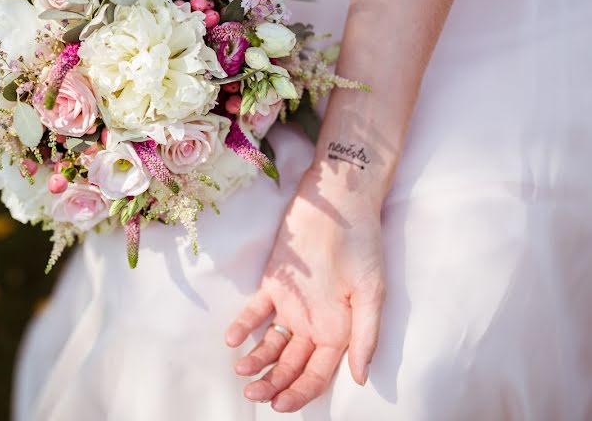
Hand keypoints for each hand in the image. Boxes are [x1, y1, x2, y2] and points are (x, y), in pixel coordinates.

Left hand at [225, 167, 385, 412]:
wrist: (339, 204)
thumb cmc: (362, 246)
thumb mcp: (372, 293)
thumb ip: (364, 335)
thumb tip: (358, 378)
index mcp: (340, 331)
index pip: (317, 374)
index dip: (300, 393)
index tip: (280, 405)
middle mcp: (315, 323)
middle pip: (291, 364)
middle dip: (274, 383)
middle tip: (254, 394)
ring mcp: (293, 305)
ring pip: (271, 343)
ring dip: (256, 359)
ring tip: (241, 370)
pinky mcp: (274, 284)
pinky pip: (256, 311)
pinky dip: (243, 325)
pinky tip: (232, 339)